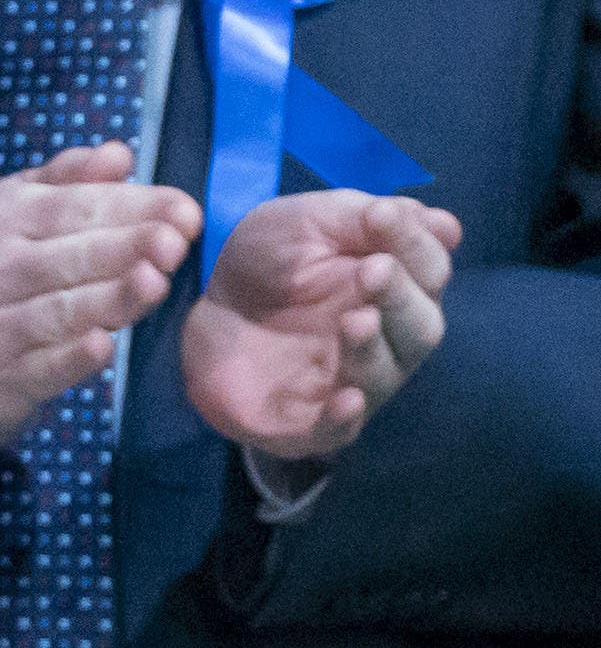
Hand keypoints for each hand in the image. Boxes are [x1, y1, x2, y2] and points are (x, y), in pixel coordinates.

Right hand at [0, 143, 199, 446]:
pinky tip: (103, 346)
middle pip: (68, 256)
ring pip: (59, 310)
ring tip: (156, 284)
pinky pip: (41, 367)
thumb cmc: (2, 269)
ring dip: (109, 297)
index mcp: (3, 217)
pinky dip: (72, 358)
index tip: (186, 210)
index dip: (130, 207)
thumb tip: (120, 153)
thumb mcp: (20, 212)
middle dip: (126, 246)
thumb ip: (70, 181)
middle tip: (177, 242)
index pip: (72, 207)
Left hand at [180, 190, 461, 461]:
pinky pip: (337, 430)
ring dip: (373, 348)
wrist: (203, 306)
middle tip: (374, 270)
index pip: (427, 270)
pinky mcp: (308, 421)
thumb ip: (361, 218)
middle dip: (400, 298)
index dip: (413, 244)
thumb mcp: (304, 222)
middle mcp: (388, 340)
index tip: (382, 217)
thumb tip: (444, 224)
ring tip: (355, 319)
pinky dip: (345, 418)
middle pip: (419, 327)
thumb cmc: (266, 259)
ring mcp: (351, 381)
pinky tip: (347, 398)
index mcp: (396, 287)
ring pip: (382, 373)